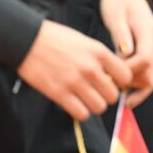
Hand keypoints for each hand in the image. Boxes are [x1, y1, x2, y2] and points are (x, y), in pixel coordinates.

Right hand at [17, 20, 133, 120]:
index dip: (120, 83)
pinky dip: (80, 112)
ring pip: (99, 107)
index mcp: (99, 52)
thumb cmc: (56, 39)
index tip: (112, 83)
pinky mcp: (59, 93)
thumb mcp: (84, 41)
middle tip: (97, 93)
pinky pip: (81, 113)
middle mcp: (90, 68)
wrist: (27, 40)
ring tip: (85, 99)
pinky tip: (74, 104)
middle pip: (114, 96)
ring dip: (93, 106)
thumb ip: (100, 58)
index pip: (126, 76)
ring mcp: (75, 81)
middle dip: (106, 96)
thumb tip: (112, 77)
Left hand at [98, 0, 152, 107]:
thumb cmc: (118, 3)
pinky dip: (138, 87)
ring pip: (151, 79)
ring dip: (133, 87)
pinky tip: (126, 96)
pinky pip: (149, 75)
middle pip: (150, 74)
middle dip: (129, 84)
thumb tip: (126, 55)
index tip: (108, 77)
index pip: (144, 59)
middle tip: (108, 87)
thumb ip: (121, 35)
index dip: (127, 72)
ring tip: (112, 87)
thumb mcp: (115, 15)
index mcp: (150, 32)